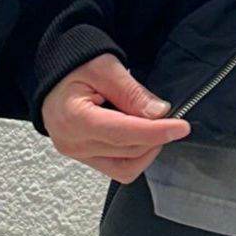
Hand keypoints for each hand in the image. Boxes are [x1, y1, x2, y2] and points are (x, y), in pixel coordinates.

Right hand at [41, 52, 191, 180]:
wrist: (55, 76)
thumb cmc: (74, 67)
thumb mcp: (105, 67)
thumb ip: (132, 92)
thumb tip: (159, 113)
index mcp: (73, 118)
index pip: (122, 133)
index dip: (156, 132)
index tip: (181, 127)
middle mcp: (73, 143)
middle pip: (127, 151)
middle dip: (154, 136)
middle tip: (170, 117)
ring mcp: (78, 154)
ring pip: (126, 166)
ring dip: (147, 148)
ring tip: (152, 125)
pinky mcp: (85, 158)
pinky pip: (118, 168)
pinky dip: (136, 155)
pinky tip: (140, 135)